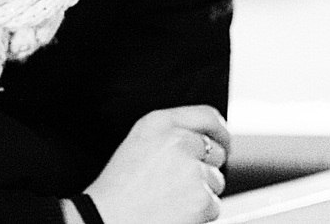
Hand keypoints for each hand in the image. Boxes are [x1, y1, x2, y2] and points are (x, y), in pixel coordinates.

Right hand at [86, 105, 229, 223]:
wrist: (106, 221)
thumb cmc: (118, 190)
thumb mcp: (139, 143)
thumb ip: (172, 133)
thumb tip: (205, 139)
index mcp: (160, 123)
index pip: (207, 116)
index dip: (219, 131)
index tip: (223, 141)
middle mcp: (178, 140)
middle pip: (216, 151)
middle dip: (206, 169)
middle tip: (179, 184)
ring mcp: (191, 169)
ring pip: (215, 181)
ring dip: (201, 193)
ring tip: (171, 200)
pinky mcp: (200, 198)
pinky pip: (213, 205)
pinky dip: (200, 214)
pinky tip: (174, 213)